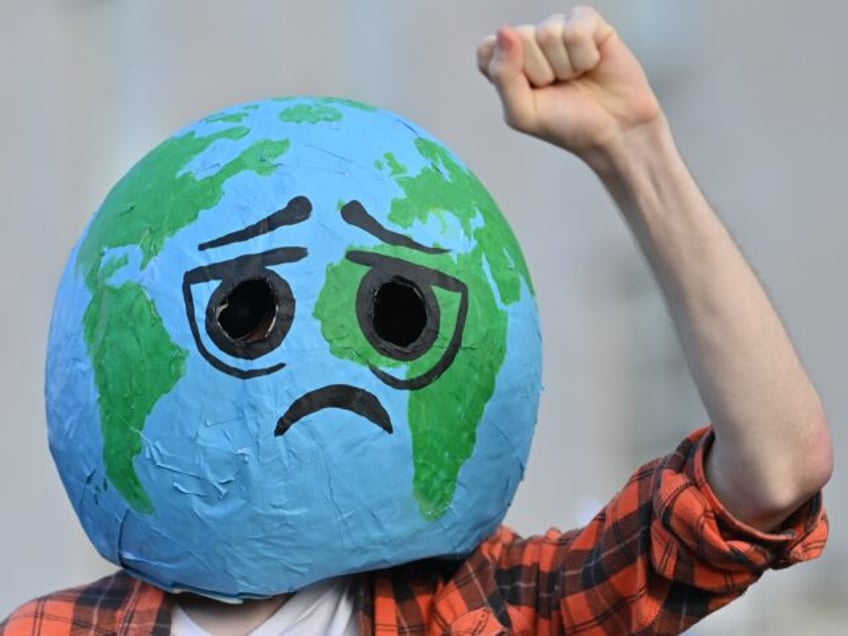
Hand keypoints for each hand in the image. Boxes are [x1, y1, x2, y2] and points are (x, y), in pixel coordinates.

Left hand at [477, 7, 661, 162]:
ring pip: (548, 32)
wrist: (614, 130)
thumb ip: (503, 76)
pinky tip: (592, 64)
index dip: (507, 70)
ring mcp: (559, 31)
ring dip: (565, 66)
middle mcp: (531, 45)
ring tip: (576, 78)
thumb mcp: (523, 114)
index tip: (528, 92)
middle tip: (558, 88)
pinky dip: (585, 54)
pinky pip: (576, 27)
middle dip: (540, 71)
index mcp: (508, 67)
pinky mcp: (589, 24)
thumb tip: (504, 32)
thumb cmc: (568, 124)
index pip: (487, 49)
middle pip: (518, 38)